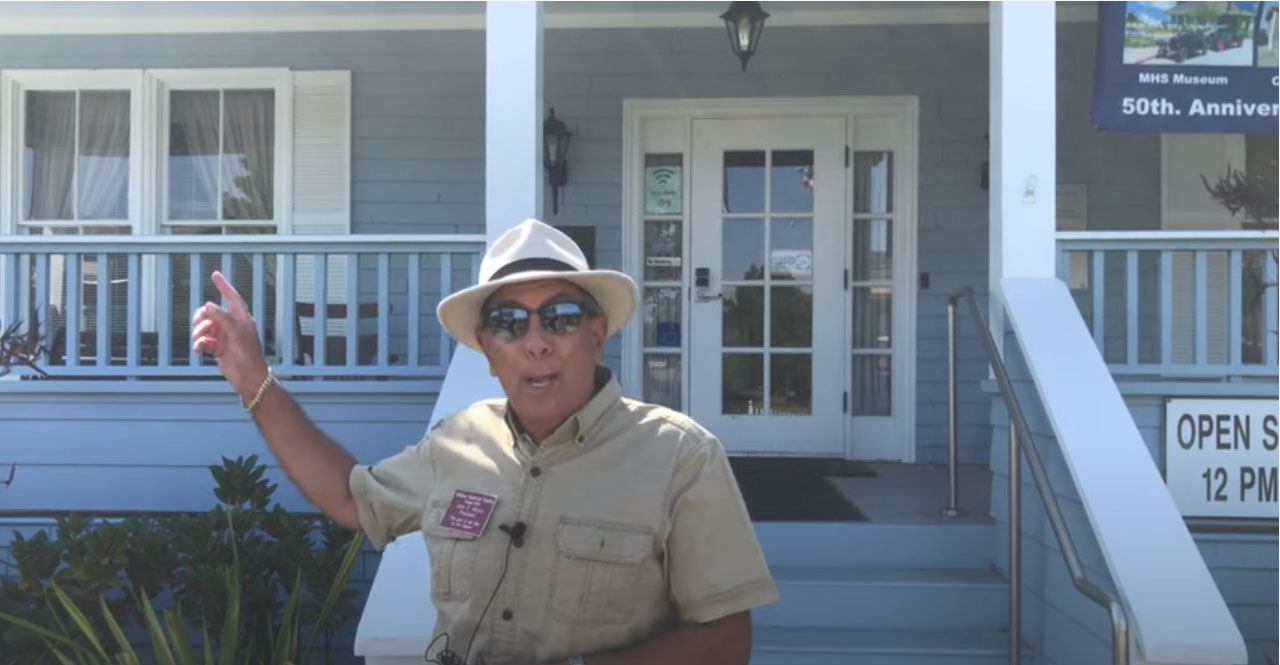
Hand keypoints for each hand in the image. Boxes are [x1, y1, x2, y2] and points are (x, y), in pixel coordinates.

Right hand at [191, 271, 268, 401]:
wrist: (247, 375)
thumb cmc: (248, 353)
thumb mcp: (235, 331)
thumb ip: (221, 316)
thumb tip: (208, 306)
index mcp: (241, 318)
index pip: (232, 297)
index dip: (224, 285)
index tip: (216, 274)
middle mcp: (232, 325)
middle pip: (211, 312)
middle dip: (202, 317)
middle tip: (199, 324)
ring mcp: (224, 336)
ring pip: (205, 327)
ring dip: (199, 332)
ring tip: (200, 340)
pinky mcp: (217, 348)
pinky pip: (203, 341)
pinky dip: (199, 344)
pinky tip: (200, 349)